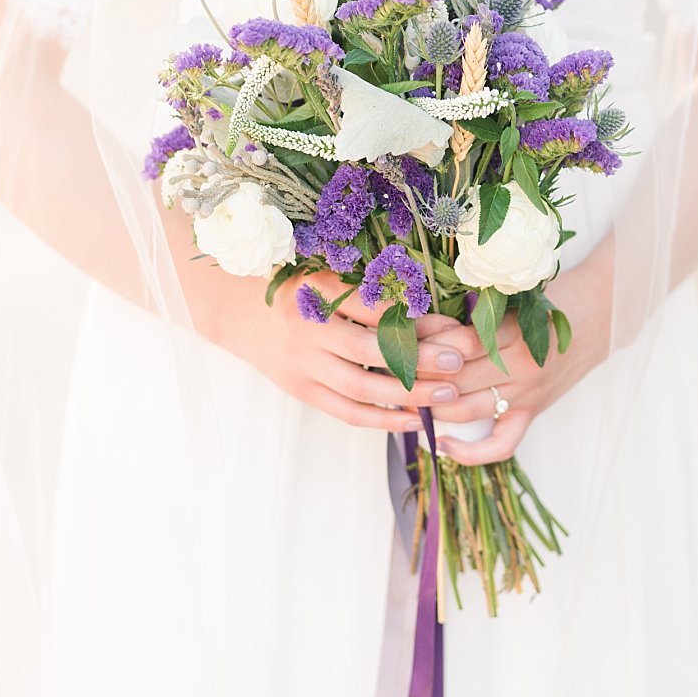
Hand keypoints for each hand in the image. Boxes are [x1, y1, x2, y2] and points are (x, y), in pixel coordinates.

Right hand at [203, 271, 469, 431]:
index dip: (416, 319)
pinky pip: (346, 411)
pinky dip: (382, 419)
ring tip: (448, 395)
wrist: (240, 313)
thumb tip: (435, 314)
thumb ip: (374, 292)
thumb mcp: (332, 276)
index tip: (454, 327)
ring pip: (361, 387)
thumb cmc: (300, 290)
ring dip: (408, 393)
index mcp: (318, 292)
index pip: (376, 309)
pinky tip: (414, 420)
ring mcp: (303, 365)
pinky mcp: (302, 390)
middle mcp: (309, 330)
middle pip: (370, 350)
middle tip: (457, 361)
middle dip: (418, 358)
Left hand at [416, 266, 609, 465]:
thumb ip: (477, 308)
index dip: (422, 348)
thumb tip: (422, 320)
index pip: (456, 345)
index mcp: (514, 329)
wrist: (602, 314)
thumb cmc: (554, 296)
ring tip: (404, 400)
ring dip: (431, 408)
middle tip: (387, 375)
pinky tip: (443, 446)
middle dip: (417, 379)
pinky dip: (470, 453)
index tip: (396, 344)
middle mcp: (520, 365)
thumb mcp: (517, 292)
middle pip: (454, 379)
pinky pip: (501, 444)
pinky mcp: (534, 410)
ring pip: (466, 410)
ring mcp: (528, 391)